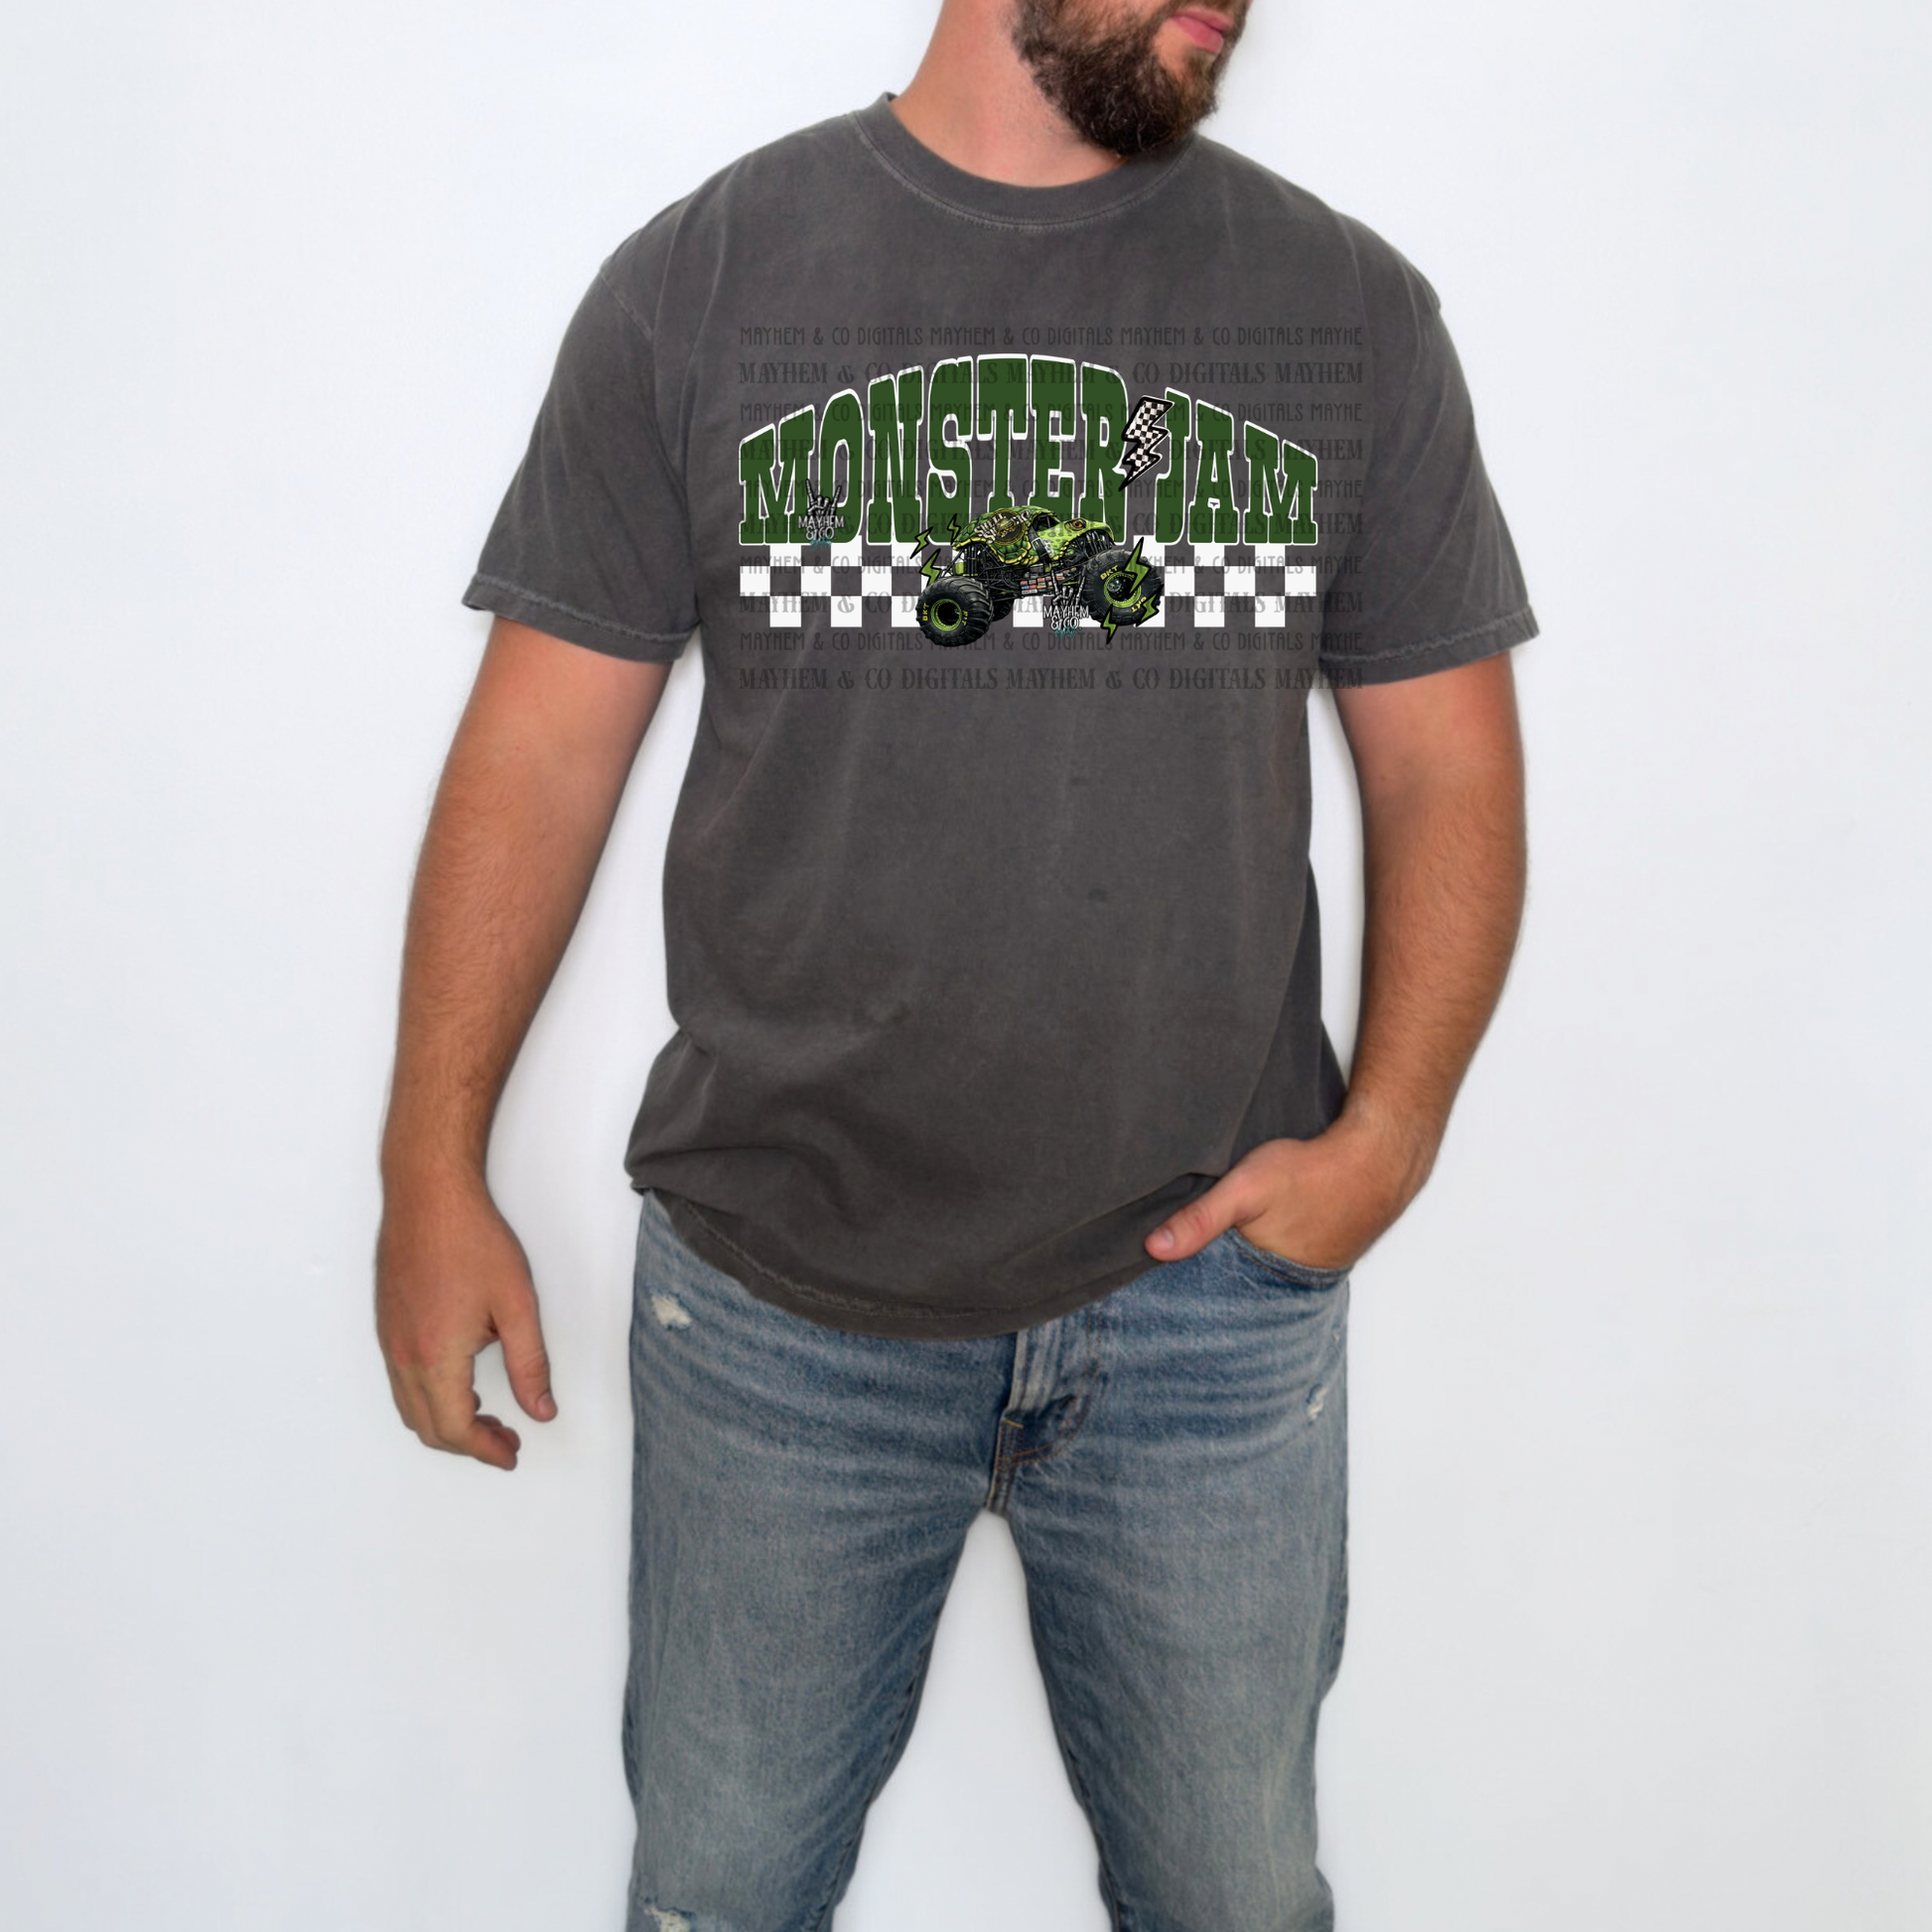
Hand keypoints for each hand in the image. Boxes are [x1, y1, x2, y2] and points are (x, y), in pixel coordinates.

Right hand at [375, 1175, 555, 1470]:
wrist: (427, 1195)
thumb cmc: (470, 1239)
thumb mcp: (516, 1304)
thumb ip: (530, 1364)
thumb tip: (541, 1409)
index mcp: (436, 1357)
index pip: (456, 1428)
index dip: (485, 1450)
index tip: (511, 1453)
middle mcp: (404, 1356)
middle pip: (429, 1426)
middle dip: (468, 1443)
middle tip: (506, 1440)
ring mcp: (390, 1341)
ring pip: (410, 1407)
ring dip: (446, 1422)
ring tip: (487, 1416)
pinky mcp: (387, 1325)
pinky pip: (401, 1382)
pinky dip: (429, 1399)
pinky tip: (459, 1384)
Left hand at [1144, 1104, 1433, 1272]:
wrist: (1376, 1159)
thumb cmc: (1312, 1172)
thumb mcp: (1246, 1188)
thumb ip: (1201, 1219)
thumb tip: (1154, 1248)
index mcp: (1262, 1278)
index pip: (1213, 1298)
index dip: (1186, 1291)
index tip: (1156, 1287)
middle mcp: (1284, 1285)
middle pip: (1231, 1290)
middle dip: (1207, 1282)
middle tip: (1176, 1271)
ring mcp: (1303, 1271)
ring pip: (1254, 1276)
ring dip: (1235, 1267)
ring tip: (1212, 1253)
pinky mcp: (1315, 1254)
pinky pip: (1277, 1262)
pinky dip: (1262, 1253)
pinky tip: (1256, 1236)